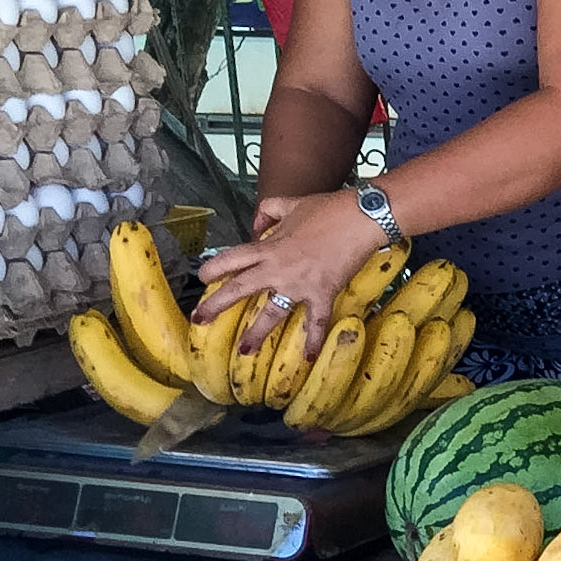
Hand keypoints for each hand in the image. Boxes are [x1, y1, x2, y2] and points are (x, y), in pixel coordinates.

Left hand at [196, 191, 382, 359]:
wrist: (361, 217)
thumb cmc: (328, 208)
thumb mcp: (292, 203)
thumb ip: (269, 211)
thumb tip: (256, 225)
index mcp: (268, 247)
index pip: (231, 259)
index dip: (213, 269)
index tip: (204, 278)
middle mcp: (277, 268)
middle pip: (238, 288)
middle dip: (215, 305)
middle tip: (199, 320)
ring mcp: (299, 284)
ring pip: (271, 312)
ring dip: (257, 333)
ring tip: (245, 350)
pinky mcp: (322, 293)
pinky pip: (316, 320)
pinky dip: (314, 340)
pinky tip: (308, 357)